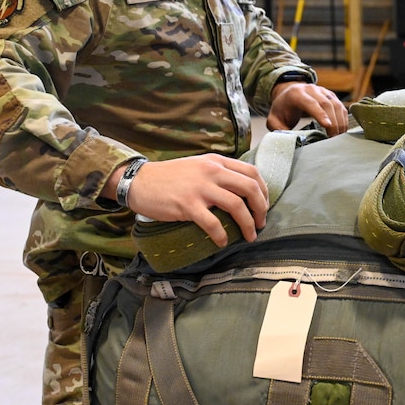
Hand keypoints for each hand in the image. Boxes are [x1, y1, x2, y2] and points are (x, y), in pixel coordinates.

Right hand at [112, 154, 269, 246]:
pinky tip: (222, 242)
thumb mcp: (198, 166)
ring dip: (247, 224)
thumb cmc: (170, 177)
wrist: (139, 181)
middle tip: (261, 222)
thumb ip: (218, 173)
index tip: (264, 205)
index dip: (264, 190)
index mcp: (217, 162)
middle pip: (250, 188)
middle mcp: (212, 171)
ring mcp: (200, 188)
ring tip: (249, 236)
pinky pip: (213, 222)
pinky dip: (222, 235)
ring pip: (236, 205)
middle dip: (261, 208)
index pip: (252, 172)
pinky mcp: (187, 205)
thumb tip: (240, 190)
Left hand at [267, 81, 349, 134]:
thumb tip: (289, 140)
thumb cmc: (282, 108)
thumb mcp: (274, 119)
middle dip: (333, 122)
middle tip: (334, 138)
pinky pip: (340, 106)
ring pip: (336, 104)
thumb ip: (278, 129)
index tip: (328, 126)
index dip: (320, 114)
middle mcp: (311, 89)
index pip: (311, 103)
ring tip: (339, 136)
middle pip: (326, 103)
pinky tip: (341, 130)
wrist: (288, 93)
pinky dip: (343, 118)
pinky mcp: (330, 95)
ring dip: (340, 121)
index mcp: (296, 94)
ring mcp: (322, 91)